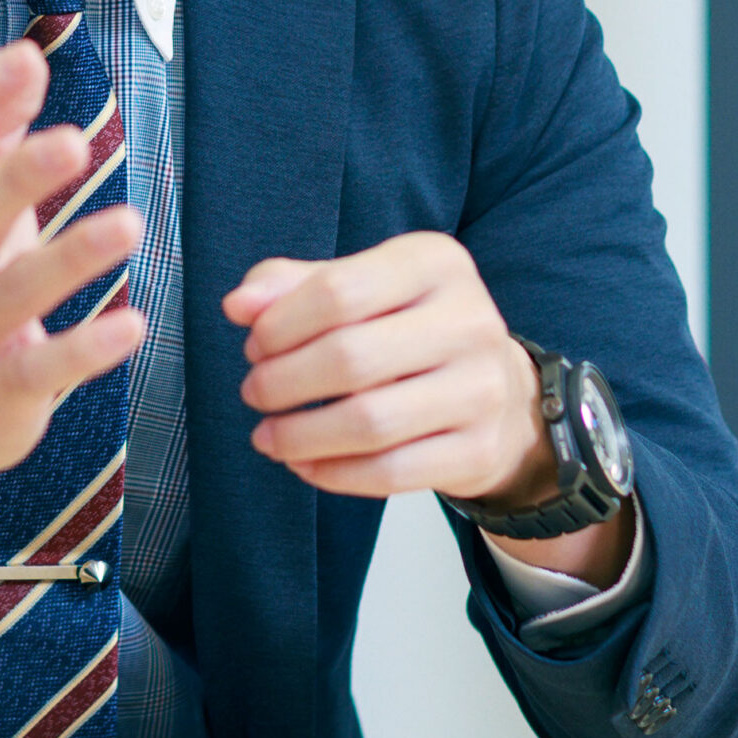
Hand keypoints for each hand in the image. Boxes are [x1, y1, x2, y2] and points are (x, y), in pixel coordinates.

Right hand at [0, 40, 145, 569]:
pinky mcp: (2, 387)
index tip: (26, 57)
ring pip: (17, 291)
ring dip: (73, 257)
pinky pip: (45, 368)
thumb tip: (27, 58)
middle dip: (19, 178)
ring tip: (130, 224)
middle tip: (72, 141)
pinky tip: (133, 326)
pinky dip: (87, 349)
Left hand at [224, 233, 632, 585]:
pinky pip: (389, 471)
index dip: (279, 326)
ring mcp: (481, 389)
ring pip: (367, 422)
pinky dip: (332, 473)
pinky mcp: (477, 450)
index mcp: (437, 263)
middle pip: (349, 358)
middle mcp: (469, 320)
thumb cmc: (410, 330)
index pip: (338, 292)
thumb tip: (240, 304)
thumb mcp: (363, 286)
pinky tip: (305, 462)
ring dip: (298, 434)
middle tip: (255, 392)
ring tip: (269, 434)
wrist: (497, 391)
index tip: (255, 345)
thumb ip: (294, 285)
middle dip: (282, 382)